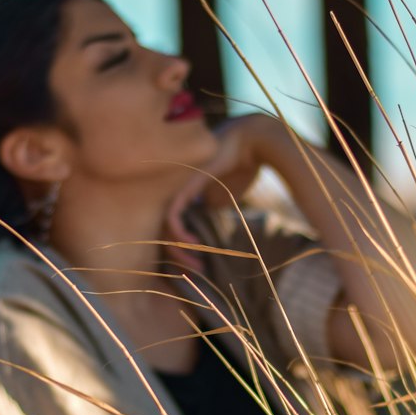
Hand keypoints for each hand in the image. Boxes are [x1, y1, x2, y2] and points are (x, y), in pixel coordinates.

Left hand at [162, 115, 282, 272]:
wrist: (251, 143)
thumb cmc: (240, 165)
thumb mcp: (222, 195)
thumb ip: (208, 207)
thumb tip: (201, 221)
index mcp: (181, 191)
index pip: (172, 225)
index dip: (181, 246)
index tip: (197, 262)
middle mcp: (174, 190)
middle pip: (164, 229)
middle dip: (178, 255)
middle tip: (194, 272)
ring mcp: (175, 188)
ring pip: (164, 228)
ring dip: (180, 251)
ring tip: (196, 266)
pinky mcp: (181, 188)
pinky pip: (172, 218)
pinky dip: (180, 236)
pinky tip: (194, 245)